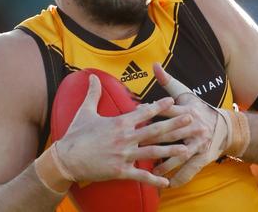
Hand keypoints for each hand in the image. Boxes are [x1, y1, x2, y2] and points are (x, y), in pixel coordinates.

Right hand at [56, 74, 190, 187]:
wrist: (66, 159)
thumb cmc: (75, 135)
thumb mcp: (85, 111)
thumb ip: (93, 93)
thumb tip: (91, 76)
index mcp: (119, 123)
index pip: (143, 112)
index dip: (158, 106)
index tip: (172, 101)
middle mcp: (125, 138)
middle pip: (155, 130)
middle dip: (175, 124)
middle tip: (191, 119)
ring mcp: (124, 155)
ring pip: (153, 152)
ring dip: (171, 150)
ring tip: (187, 148)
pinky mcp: (120, 171)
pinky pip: (141, 175)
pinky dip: (154, 178)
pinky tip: (166, 181)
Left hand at [149, 63, 229, 186]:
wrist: (225, 127)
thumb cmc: (198, 108)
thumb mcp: (185, 93)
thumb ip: (167, 82)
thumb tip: (154, 65)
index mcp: (186, 110)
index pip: (167, 109)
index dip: (152, 109)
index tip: (137, 110)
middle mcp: (192, 127)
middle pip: (170, 133)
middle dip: (152, 140)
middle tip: (135, 144)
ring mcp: (197, 144)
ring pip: (178, 155)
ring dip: (164, 163)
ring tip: (149, 168)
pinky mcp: (202, 158)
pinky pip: (190, 170)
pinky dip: (179, 178)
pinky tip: (167, 184)